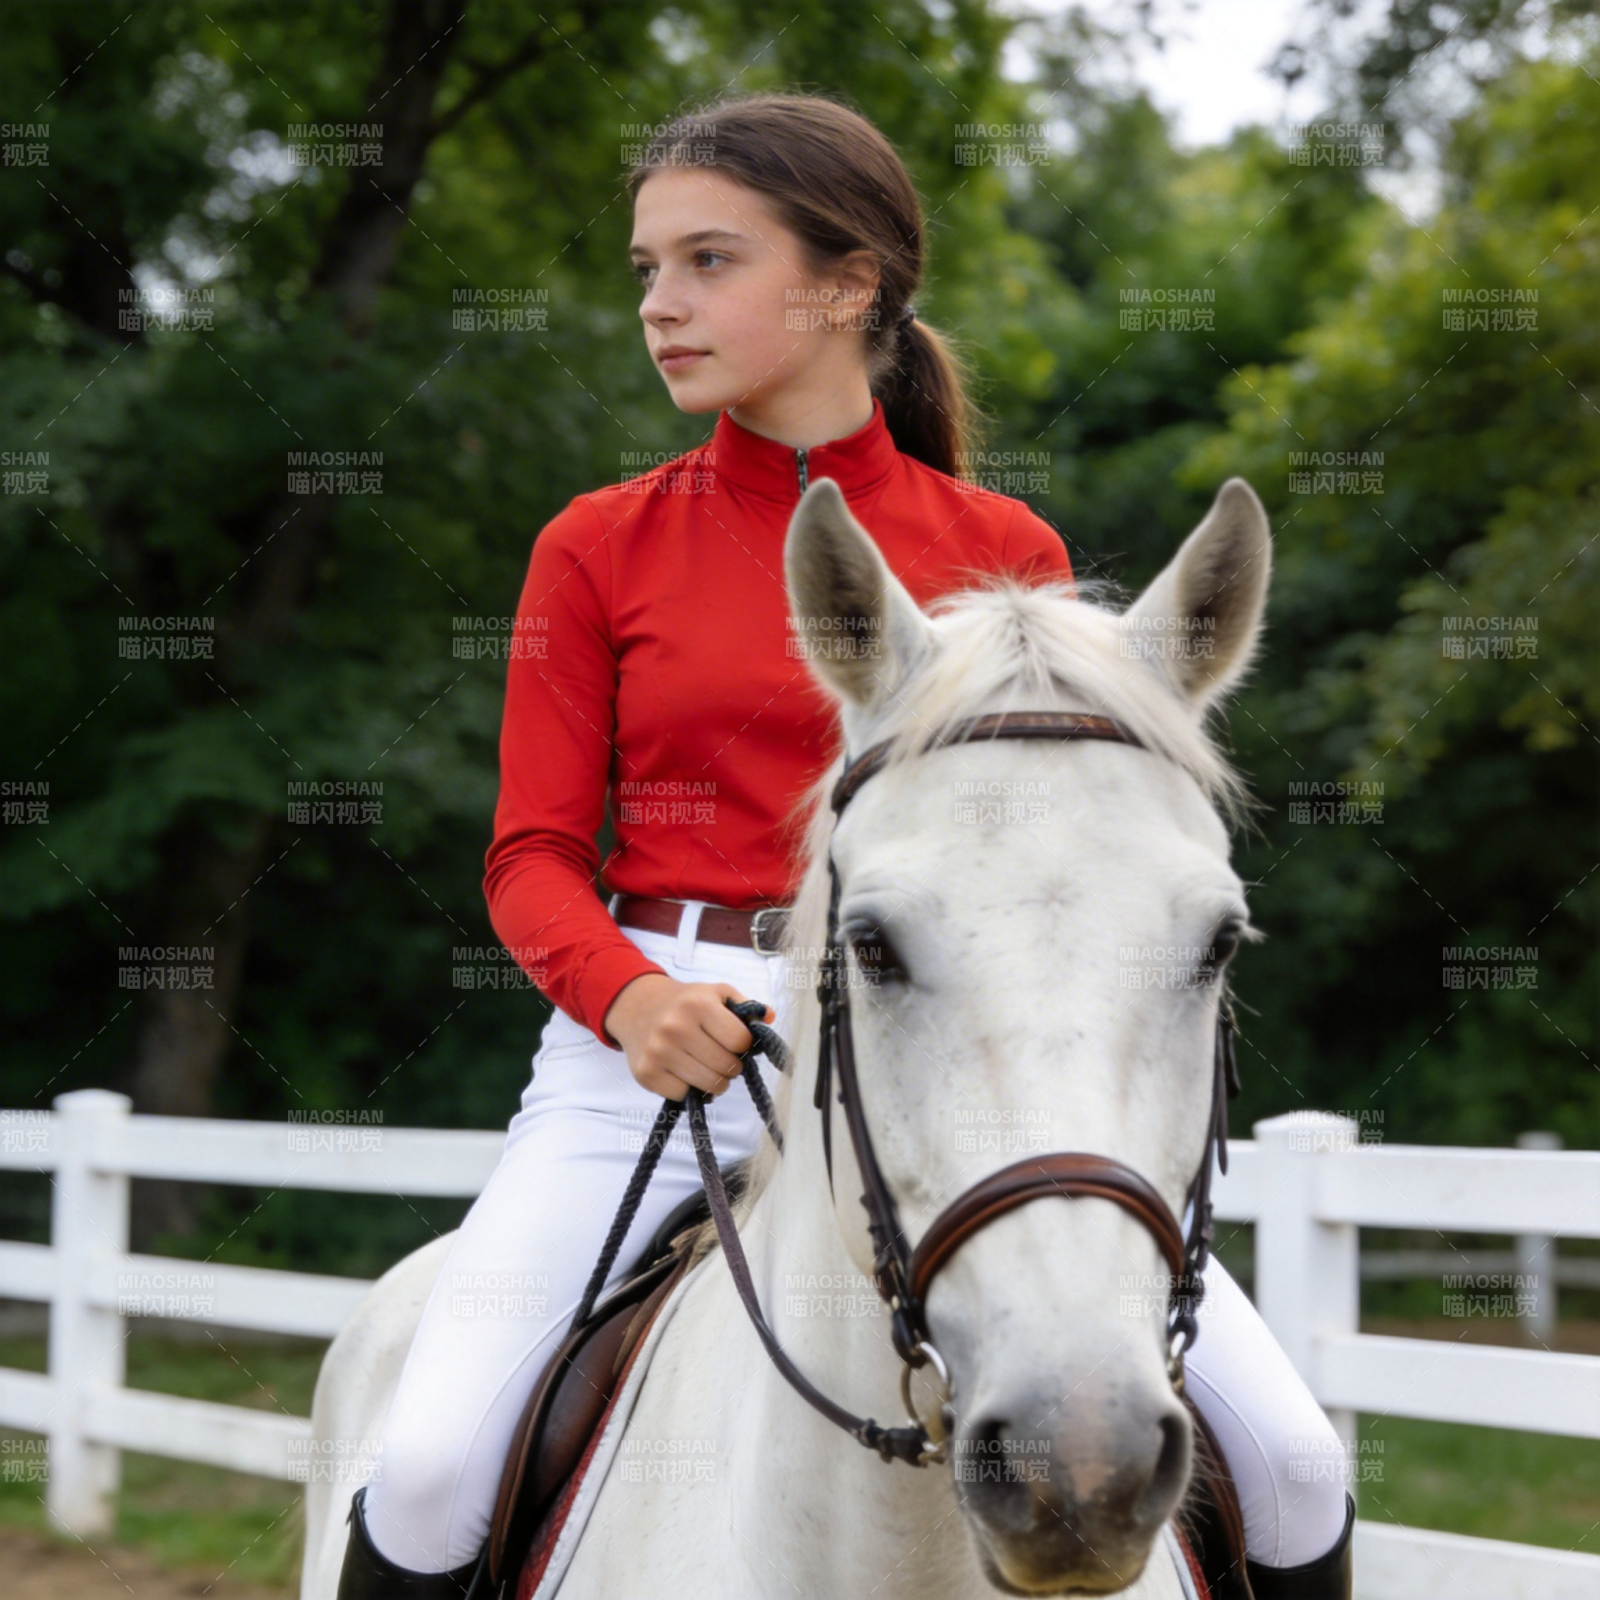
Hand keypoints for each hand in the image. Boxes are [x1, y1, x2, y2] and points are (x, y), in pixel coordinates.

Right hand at [603, 973, 774, 1101]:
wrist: (636, 1005)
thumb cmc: (684, 1001)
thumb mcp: (715, 992)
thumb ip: (746, 1006)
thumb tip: (770, 1017)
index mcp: (698, 1004)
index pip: (740, 1041)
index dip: (744, 1045)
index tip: (736, 1042)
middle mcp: (676, 1027)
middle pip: (727, 1067)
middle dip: (732, 1066)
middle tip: (723, 1058)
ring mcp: (659, 1052)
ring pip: (709, 1085)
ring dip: (716, 1082)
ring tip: (709, 1067)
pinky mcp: (646, 1073)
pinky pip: (683, 1095)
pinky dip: (689, 1089)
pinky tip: (684, 1072)